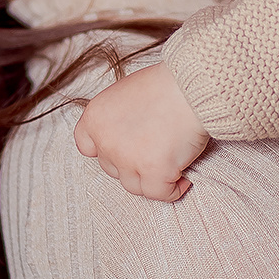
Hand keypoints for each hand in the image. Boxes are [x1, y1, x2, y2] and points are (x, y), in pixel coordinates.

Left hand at [74, 63, 208, 202]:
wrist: (191, 87)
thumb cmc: (166, 85)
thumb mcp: (126, 94)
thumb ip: (118, 119)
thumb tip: (128, 138)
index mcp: (96, 118)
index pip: (87, 147)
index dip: (106, 151)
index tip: (124, 149)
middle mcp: (106, 141)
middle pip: (113, 168)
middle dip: (133, 164)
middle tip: (157, 151)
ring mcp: (128, 159)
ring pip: (134, 185)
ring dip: (152, 179)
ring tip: (173, 163)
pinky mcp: (153, 172)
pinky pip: (159, 193)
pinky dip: (172, 190)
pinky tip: (184, 179)